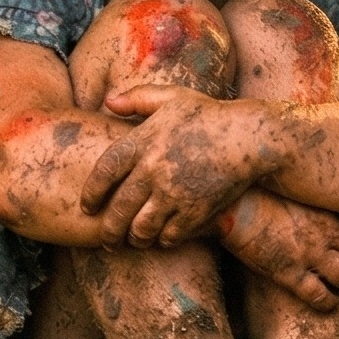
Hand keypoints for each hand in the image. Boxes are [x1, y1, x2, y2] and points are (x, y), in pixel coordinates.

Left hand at [79, 85, 278, 246]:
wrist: (250, 137)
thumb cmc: (209, 115)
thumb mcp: (173, 98)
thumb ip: (138, 98)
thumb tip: (107, 102)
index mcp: (143, 141)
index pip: (104, 173)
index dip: (91, 194)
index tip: (87, 207)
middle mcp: (154, 169)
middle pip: (119, 210)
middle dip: (109, 231)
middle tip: (107, 240)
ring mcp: (175, 192)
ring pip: (141, 229)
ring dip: (135, 238)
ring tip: (134, 240)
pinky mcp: (196, 210)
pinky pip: (170, 235)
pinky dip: (163, 240)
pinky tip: (163, 237)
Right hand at [216, 188, 338, 309]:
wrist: (231, 205)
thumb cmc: (254, 191)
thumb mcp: (290, 188)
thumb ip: (306, 200)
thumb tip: (306, 204)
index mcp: (325, 208)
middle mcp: (324, 232)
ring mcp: (310, 254)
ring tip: (336, 284)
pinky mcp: (290, 274)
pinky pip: (321, 296)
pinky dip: (327, 302)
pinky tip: (324, 302)